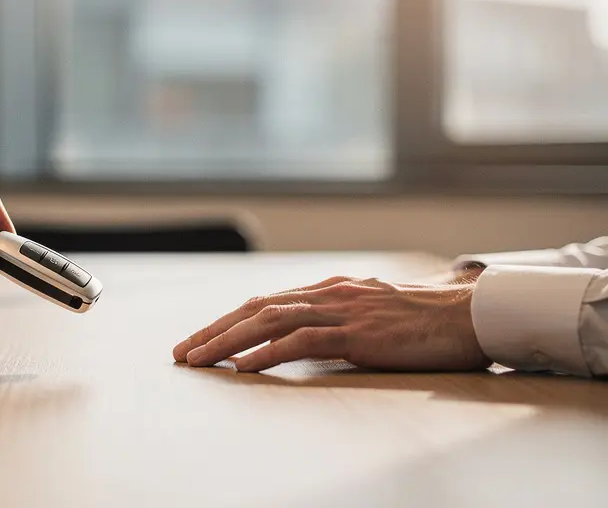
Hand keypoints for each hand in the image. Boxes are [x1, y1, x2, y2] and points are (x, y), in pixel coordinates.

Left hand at [173, 276, 491, 372]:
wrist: (472, 314)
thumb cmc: (425, 321)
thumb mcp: (372, 314)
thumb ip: (338, 320)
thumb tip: (304, 340)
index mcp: (329, 289)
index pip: (264, 303)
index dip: (227, 321)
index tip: (199, 340)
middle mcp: (328, 293)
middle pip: (256, 308)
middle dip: (214, 331)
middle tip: (182, 352)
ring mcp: (342, 309)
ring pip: (270, 321)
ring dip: (228, 341)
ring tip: (200, 360)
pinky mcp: (358, 332)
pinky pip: (304, 341)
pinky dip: (269, 352)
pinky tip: (245, 366)